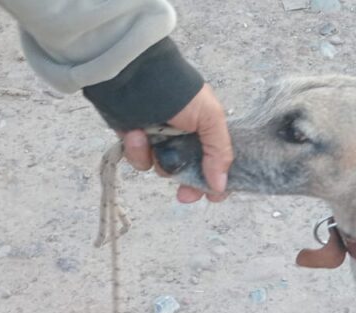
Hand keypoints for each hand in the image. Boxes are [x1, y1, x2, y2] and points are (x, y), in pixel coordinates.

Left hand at [119, 84, 231, 203]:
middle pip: (189, 174)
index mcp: (205, 133)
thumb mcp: (211, 118)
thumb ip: (219, 153)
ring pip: (163, 169)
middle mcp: (183, 140)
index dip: (216, 182)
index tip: (213, 196)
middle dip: (187, 185)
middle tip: (184, 195)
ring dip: (157, 159)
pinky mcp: (135, 141)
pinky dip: (137, 150)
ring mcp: (159, 141)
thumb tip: (220, 187)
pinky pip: (139, 160)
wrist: (136, 74)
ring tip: (147, 136)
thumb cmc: (179, 92)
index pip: (216, 164)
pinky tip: (134, 133)